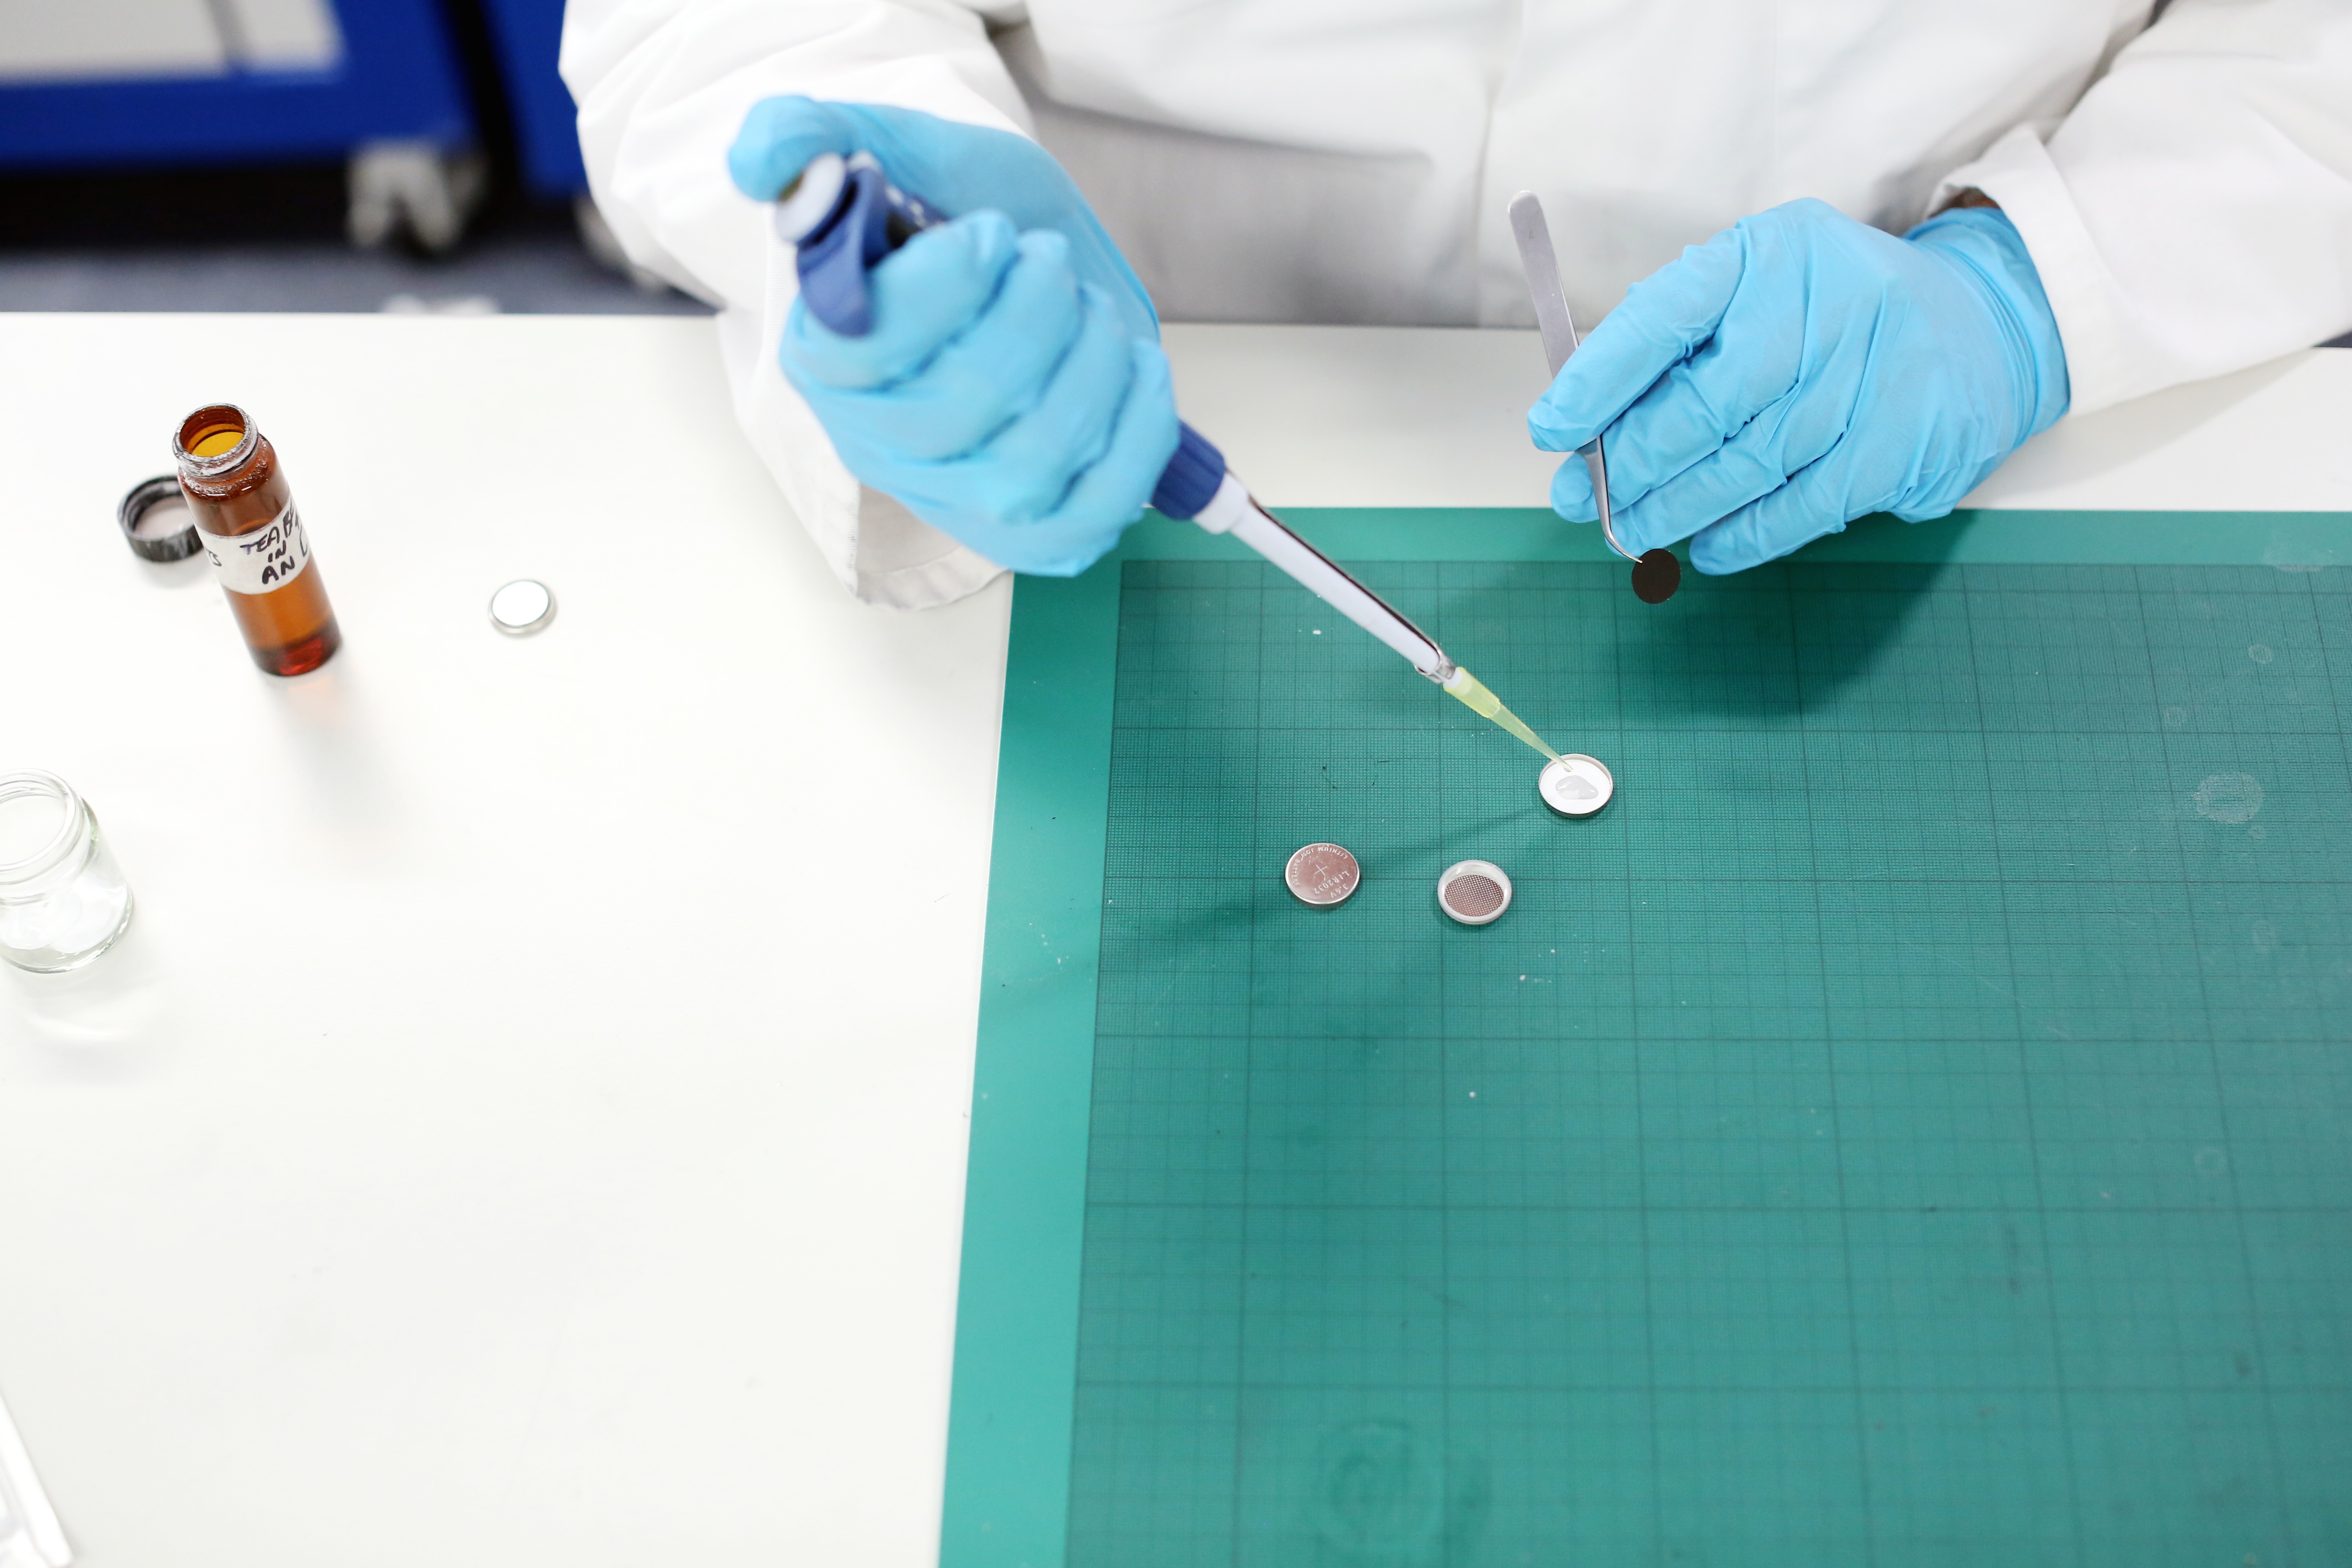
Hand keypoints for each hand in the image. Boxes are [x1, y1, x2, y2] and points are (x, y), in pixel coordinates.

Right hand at [729, 98, 1175, 575]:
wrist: (1035, 265)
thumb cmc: (964, 217)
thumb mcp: (898, 149)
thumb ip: (813, 135)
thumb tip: (756, 163)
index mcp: (825, 355)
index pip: (866, 348)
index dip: (946, 285)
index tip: (990, 233)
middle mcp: (879, 440)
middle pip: (968, 400)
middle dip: (1038, 309)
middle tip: (1050, 262)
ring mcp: (957, 496)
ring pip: (1035, 461)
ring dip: (1093, 363)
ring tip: (1092, 310)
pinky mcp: (1033, 534)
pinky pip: (1093, 516)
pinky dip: (1138, 436)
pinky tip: (1139, 369)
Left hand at [1529, 199, 2068, 574]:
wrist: (1980, 326)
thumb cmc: (1834, 317)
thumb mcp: (1758, 296)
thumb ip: (1679, 350)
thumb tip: (1587, 430)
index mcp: (1769, 253)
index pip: (1664, 315)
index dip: (1599, 380)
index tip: (1553, 429)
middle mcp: (1826, 302)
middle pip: (1703, 405)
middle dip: (1631, 465)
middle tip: (1586, 502)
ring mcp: (1873, 371)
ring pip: (1748, 464)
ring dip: (1678, 510)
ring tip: (1635, 531)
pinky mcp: (1907, 439)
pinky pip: (1804, 505)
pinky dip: (1745, 536)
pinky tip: (1709, 548)